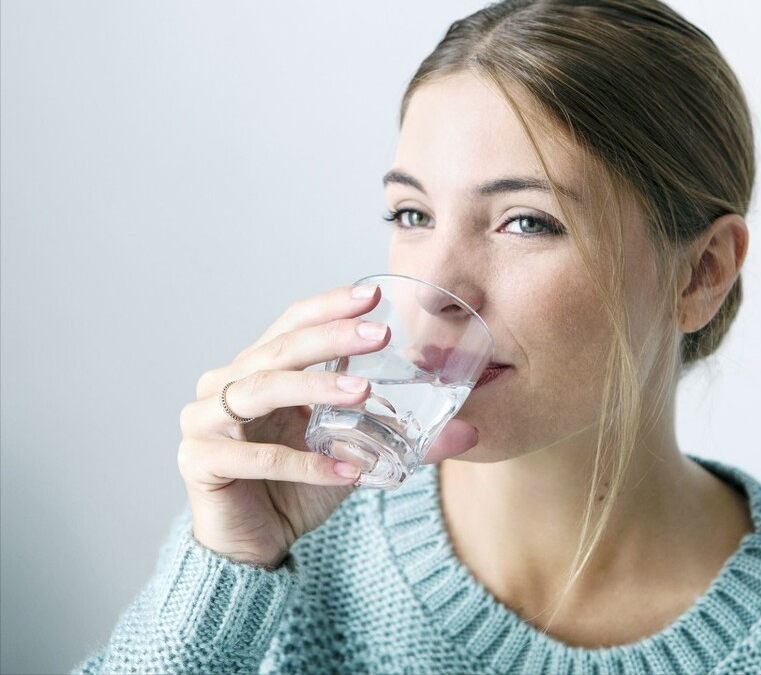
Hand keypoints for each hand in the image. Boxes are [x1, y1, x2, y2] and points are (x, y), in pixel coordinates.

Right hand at [177, 284, 477, 567]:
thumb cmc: (298, 487)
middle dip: (331, 338)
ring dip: (316, 389)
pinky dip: (303, 463)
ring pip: (260, 391)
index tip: (373, 297)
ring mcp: (204, 421)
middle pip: (278, 350)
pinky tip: (347, 470)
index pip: (291, 324)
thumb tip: (469, 432)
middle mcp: (224, 385)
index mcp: (257, 369)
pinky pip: (256, 457)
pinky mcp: (200, 462)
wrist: (254, 544)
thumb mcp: (355, 453)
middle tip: (380, 334)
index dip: (329, 308)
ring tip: (365, 393)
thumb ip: (401, 437)